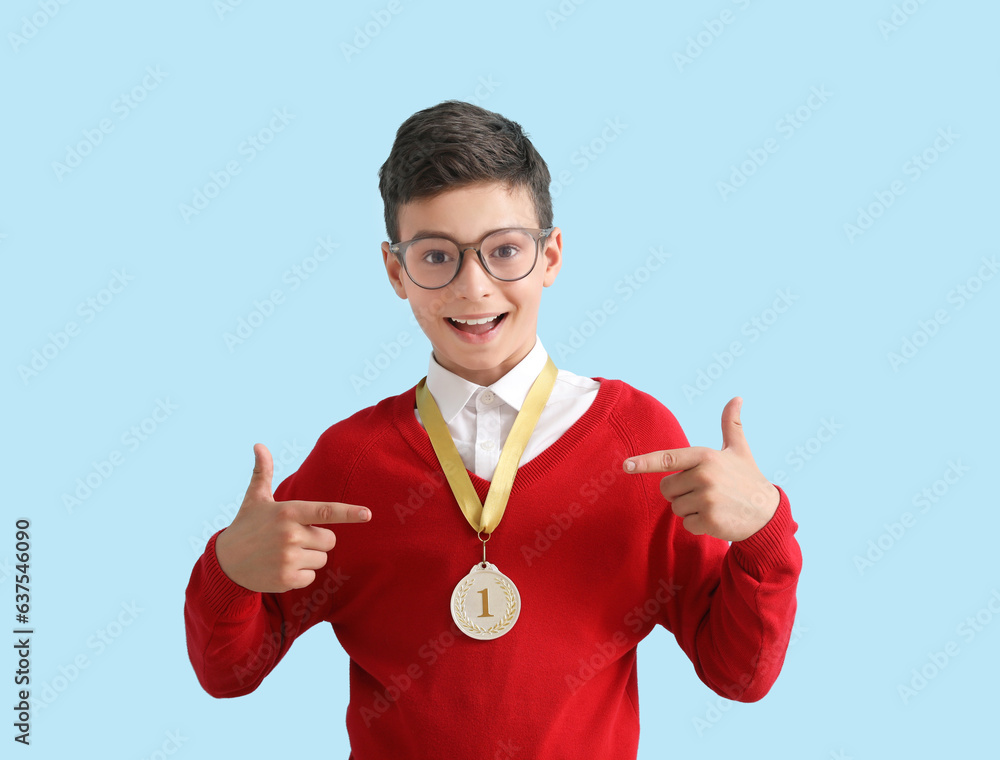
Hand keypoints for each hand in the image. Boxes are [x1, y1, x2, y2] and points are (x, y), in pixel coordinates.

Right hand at [214, 443, 371, 592]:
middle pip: (330, 540)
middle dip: (317, 539)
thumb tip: (259, 445)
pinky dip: (300, 574)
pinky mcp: (287, 579)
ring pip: (321, 559)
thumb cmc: (246, 526)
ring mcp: (288, 558)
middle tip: (292, 538)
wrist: (225, 563)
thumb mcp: (254, 498)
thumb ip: (263, 472)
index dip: (348, 513)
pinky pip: (311, 576)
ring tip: (283, 553)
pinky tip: (280, 568)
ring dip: (309, 557)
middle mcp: (290, 534)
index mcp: (288, 512)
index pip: (325, 512)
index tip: (367, 514)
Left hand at [623, 397, 778, 541]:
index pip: (668, 458)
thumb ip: (731, 425)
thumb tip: (737, 398)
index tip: (626, 465)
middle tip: (706, 491)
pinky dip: (698, 524)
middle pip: (666, 488)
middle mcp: (704, 475)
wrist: (767, 513)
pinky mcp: (710, 520)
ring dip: (690, 509)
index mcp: (705, 456)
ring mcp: (707, 498)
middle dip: (680, 492)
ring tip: (714, 504)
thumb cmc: (747, 478)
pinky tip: (716, 518)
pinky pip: (686, 524)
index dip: (645, 462)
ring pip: (675, 507)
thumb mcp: (739, 450)